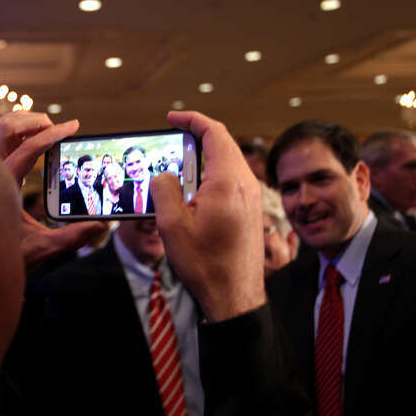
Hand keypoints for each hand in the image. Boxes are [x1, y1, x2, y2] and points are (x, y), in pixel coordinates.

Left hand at [0, 111, 105, 270]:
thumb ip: (70, 238)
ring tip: (47, 130)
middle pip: (7, 126)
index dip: (54, 134)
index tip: (74, 126)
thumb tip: (99, 225)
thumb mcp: (40, 248)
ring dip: (23, 122)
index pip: (29, 149)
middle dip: (35, 121)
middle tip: (60, 128)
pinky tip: (30, 142)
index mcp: (1, 186)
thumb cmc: (6, 256)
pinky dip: (13, 131)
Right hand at [151, 111, 265, 321]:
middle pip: (223, 144)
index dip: (192, 120)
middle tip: (171, 141)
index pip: (214, 133)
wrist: (235, 297)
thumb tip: (164, 175)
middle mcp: (245, 184)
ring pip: (227, 163)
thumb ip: (164, 189)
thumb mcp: (171, 225)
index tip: (172, 118)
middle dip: (196, 137)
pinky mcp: (251, 211)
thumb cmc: (205, 264)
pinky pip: (232, 180)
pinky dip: (212, 175)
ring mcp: (251, 198)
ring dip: (203, 158)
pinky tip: (193, 192)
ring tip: (178, 168)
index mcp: (228, 181)